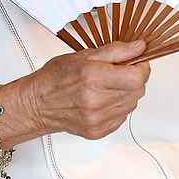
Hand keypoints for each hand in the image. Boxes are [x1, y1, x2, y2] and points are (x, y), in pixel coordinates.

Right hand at [16, 40, 150, 140]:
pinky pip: (122, 117)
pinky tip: (102, 100)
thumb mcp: (84, 55)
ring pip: (132, 104)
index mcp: (93, 78)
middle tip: (118, 73)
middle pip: (137, 91)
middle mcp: (96, 101)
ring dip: (126, 94)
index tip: (136, 62)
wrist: (36, 104)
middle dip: (133, 79)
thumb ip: (116, 51)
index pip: (137, 77)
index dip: (141, 67)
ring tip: (106, 87)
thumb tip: (138, 47)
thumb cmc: (54, 79)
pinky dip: (117, 107)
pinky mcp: (98, 131)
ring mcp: (97, 119)